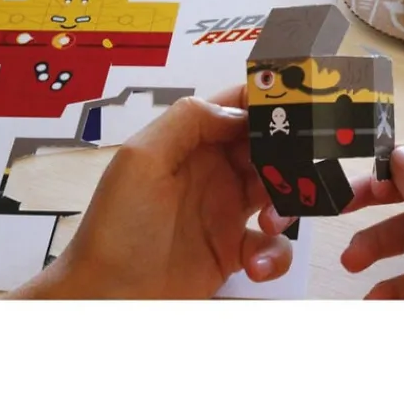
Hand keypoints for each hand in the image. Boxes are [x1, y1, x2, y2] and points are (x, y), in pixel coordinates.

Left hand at [7, 87, 291, 298]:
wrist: (108, 298)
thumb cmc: (118, 226)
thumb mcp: (141, 158)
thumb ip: (188, 121)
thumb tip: (239, 112)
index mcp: (193, 142)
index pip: (237, 108)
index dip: (267, 104)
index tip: (294, 110)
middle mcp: (216, 171)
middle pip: (268, 149)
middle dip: (288, 157)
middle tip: (294, 172)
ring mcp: (228, 211)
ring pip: (279, 192)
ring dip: (287, 204)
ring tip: (271, 223)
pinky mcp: (237, 251)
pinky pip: (275, 244)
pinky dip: (276, 254)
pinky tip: (255, 265)